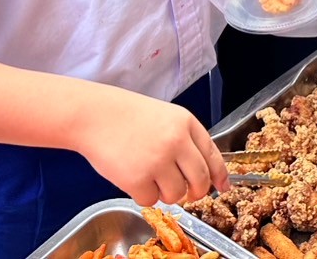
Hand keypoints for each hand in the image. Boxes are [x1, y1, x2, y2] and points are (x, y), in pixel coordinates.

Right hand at [78, 90, 226, 206]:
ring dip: (165, 192)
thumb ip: (185, 140)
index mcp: (185, 123)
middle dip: (195, 192)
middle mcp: (176, 142)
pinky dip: (143, 194)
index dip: (220, 175)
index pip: (212, 155)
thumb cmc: (127, 116)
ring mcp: (157, 161)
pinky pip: (150, 200)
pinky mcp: (137, 179)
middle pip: (200, 181)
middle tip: (184, 192)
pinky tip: (133, 176)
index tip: (223, 187)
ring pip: (176, 194)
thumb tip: (203, 173)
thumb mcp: (165, 117)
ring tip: (149, 175)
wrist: (94, 115)